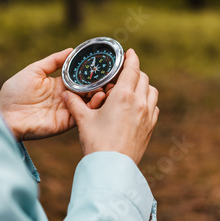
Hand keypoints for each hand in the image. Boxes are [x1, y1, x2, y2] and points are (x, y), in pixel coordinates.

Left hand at [0, 49, 105, 140]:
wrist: (4, 115)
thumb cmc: (14, 92)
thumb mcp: (33, 71)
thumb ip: (53, 61)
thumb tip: (70, 50)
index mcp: (58, 85)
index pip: (80, 78)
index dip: (91, 74)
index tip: (104, 67)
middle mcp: (65, 98)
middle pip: (87, 91)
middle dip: (99, 85)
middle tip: (112, 78)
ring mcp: (66, 110)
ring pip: (88, 103)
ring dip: (99, 95)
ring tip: (108, 87)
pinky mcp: (65, 122)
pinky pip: (82, 115)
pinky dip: (91, 107)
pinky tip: (99, 97)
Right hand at [62, 49, 159, 163]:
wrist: (112, 168)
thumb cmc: (97, 143)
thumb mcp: (83, 120)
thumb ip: (75, 104)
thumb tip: (65, 94)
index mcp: (124, 96)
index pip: (132, 68)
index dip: (131, 57)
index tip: (129, 52)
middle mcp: (140, 102)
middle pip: (143, 78)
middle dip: (134, 72)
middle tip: (122, 74)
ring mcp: (148, 115)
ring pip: (151, 91)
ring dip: (143, 86)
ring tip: (130, 89)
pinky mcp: (150, 127)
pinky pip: (153, 107)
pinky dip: (147, 101)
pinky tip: (136, 106)